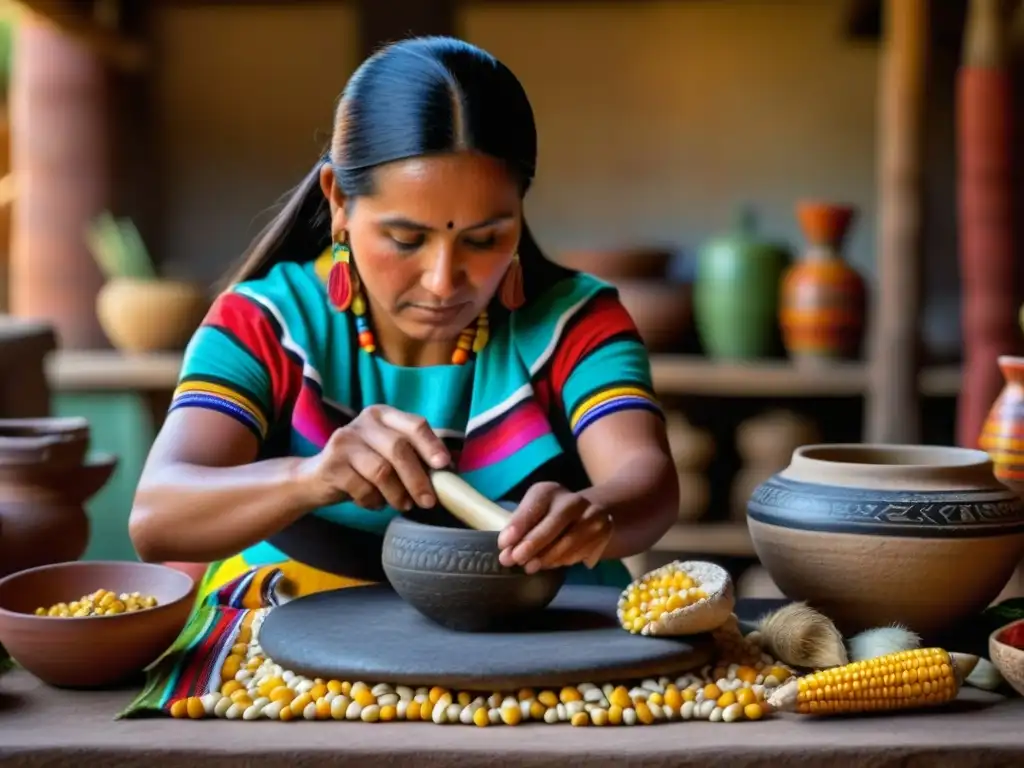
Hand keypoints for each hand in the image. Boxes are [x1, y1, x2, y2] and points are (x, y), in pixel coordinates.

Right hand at [301, 405, 450, 510]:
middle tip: (428, 501)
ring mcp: (345, 440)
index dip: (432, 445)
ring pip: (382, 471)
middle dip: (418, 479)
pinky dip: (374, 501)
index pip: (415, 425)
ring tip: (402, 505)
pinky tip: (375, 503)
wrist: (315, 478)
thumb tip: (447, 474)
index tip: (444, 466)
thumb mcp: (387, 454)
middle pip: (399, 449)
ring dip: (397, 494)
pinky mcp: (331, 463)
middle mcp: (364, 421)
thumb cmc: (362, 467)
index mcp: (384, 415)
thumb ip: (413, 456)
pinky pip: (362, 488)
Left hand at [496, 482, 612, 573]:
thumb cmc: (548, 517)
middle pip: (554, 523)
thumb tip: (505, 553)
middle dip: (533, 544)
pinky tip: (550, 564)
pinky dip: (563, 560)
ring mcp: (592, 516)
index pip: (534, 506)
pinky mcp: (604, 532)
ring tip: (530, 567)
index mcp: (549, 491)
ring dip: (548, 557)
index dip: (518, 524)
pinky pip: (581, 551)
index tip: (503, 543)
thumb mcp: (532, 514)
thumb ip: (519, 529)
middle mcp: (573, 500)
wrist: (586, 514)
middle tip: (516, 559)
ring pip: (570, 540)